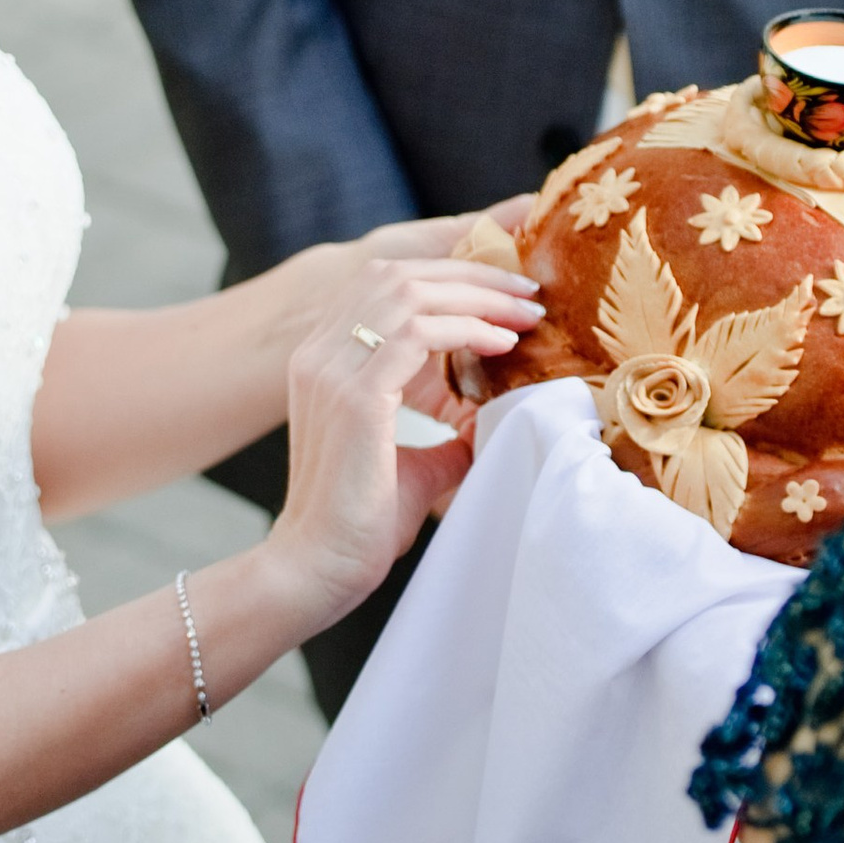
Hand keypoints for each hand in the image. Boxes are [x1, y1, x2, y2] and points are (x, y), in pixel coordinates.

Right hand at [263, 250, 541, 629]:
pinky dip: (465, 329)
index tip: (507, 296)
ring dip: (476, 297)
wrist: (318, 569)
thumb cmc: (360, 523)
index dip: (450, 278)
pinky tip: (501, 345)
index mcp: (326, 360)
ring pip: (409, 293)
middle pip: (397, 274)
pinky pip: (416, 334)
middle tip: (525, 292)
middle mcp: (320, 353)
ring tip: (523, 315)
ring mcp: (332, 370)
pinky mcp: (353, 396)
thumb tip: (493, 422)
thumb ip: (447, 435)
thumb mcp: (415, 464)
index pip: (385, 285)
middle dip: (470, 274)